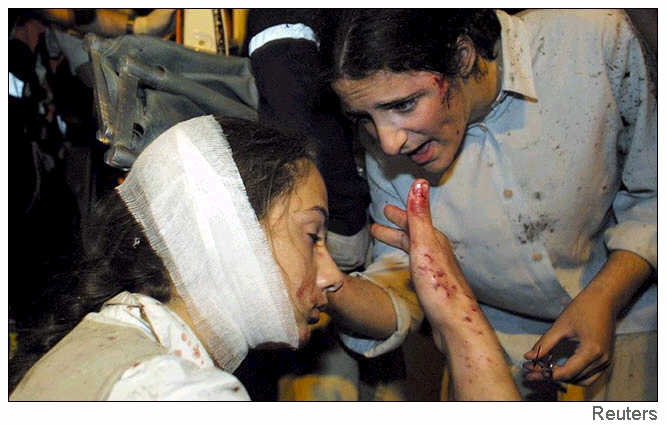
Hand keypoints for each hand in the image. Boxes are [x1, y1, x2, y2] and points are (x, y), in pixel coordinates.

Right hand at [370, 179, 477, 348]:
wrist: (454, 322)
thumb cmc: (439, 285)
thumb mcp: (425, 245)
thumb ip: (419, 216)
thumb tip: (420, 183)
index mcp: (434, 242)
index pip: (413, 222)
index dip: (399, 215)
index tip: (385, 208)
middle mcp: (436, 254)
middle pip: (413, 236)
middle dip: (396, 229)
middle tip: (377, 225)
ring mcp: (436, 272)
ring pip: (414, 252)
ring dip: (400, 244)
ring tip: (387, 244)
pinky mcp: (433, 288)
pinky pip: (416, 268)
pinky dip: (406, 262)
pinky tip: (404, 272)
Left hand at [522, 288, 614, 385]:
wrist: (604, 300)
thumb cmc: (583, 308)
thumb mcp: (560, 326)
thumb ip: (544, 344)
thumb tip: (529, 357)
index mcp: (591, 351)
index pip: (566, 372)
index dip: (546, 374)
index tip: (529, 372)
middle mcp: (602, 360)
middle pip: (573, 378)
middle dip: (550, 376)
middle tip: (530, 370)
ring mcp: (606, 361)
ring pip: (581, 381)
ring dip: (562, 377)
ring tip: (542, 369)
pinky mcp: (605, 360)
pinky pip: (588, 376)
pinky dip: (573, 375)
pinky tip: (557, 367)